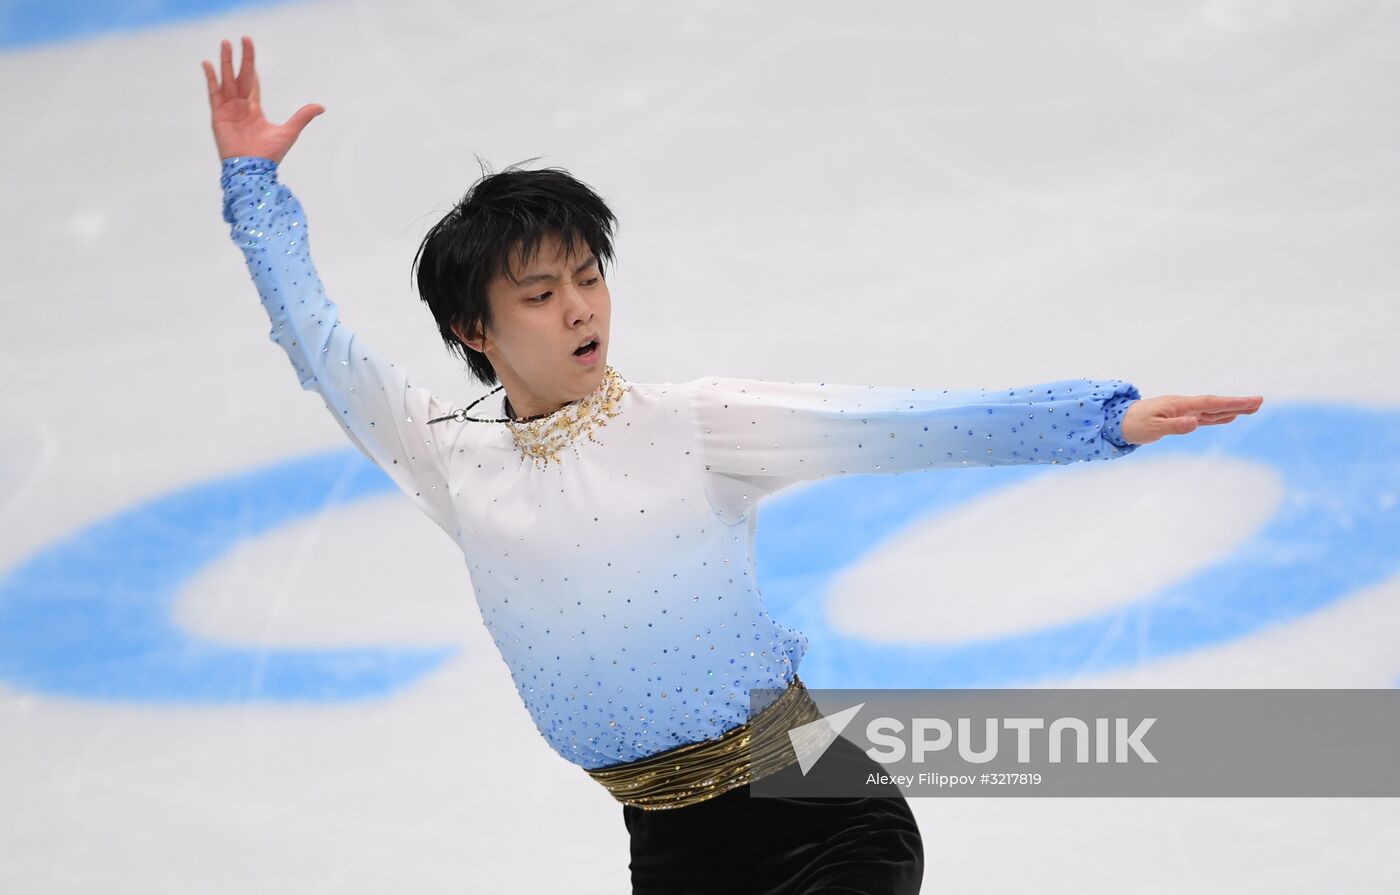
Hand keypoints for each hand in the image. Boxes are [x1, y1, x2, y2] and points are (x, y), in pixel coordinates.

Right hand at [202, 36, 323, 164]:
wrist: (254, 170)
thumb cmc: (270, 154)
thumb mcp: (290, 131)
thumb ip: (303, 116)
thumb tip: (322, 106)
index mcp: (254, 110)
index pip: (251, 83)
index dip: (251, 66)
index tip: (250, 49)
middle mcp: (239, 107)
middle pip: (239, 77)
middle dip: (240, 58)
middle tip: (239, 39)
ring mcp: (228, 110)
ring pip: (226, 80)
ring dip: (225, 62)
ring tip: (224, 43)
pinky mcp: (218, 116)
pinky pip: (213, 93)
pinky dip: (211, 79)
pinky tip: (208, 64)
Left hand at [1120, 394, 1263, 444]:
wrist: (1117, 421)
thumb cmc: (1134, 425)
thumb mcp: (1153, 428)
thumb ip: (1175, 426)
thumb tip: (1196, 422)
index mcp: (1179, 405)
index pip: (1211, 403)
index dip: (1232, 403)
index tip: (1252, 401)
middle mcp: (1183, 405)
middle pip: (1215, 404)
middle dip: (1237, 403)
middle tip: (1260, 402)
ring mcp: (1182, 410)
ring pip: (1211, 410)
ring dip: (1231, 409)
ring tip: (1251, 408)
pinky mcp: (1179, 417)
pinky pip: (1203, 416)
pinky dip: (1217, 416)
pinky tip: (1228, 416)